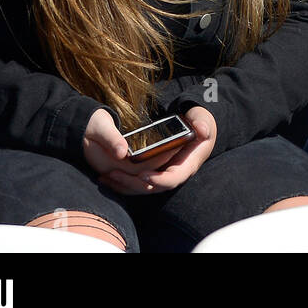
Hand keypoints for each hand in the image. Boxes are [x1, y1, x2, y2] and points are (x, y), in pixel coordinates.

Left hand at [96, 107, 216, 194]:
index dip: (157, 180)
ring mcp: (163, 175)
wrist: (196, 128)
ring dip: (123, 185)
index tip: (142, 175)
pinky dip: (122, 182)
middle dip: (132, 184)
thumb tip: (202, 130)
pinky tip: (107, 177)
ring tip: (105, 177)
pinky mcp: (154, 173)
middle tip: (114, 174)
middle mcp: (175, 174)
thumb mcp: (203, 119)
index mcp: (188, 165)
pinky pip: (137, 183)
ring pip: (142, 188)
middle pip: (152, 187)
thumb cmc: (199, 123)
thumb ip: (203, 122)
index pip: (172, 179)